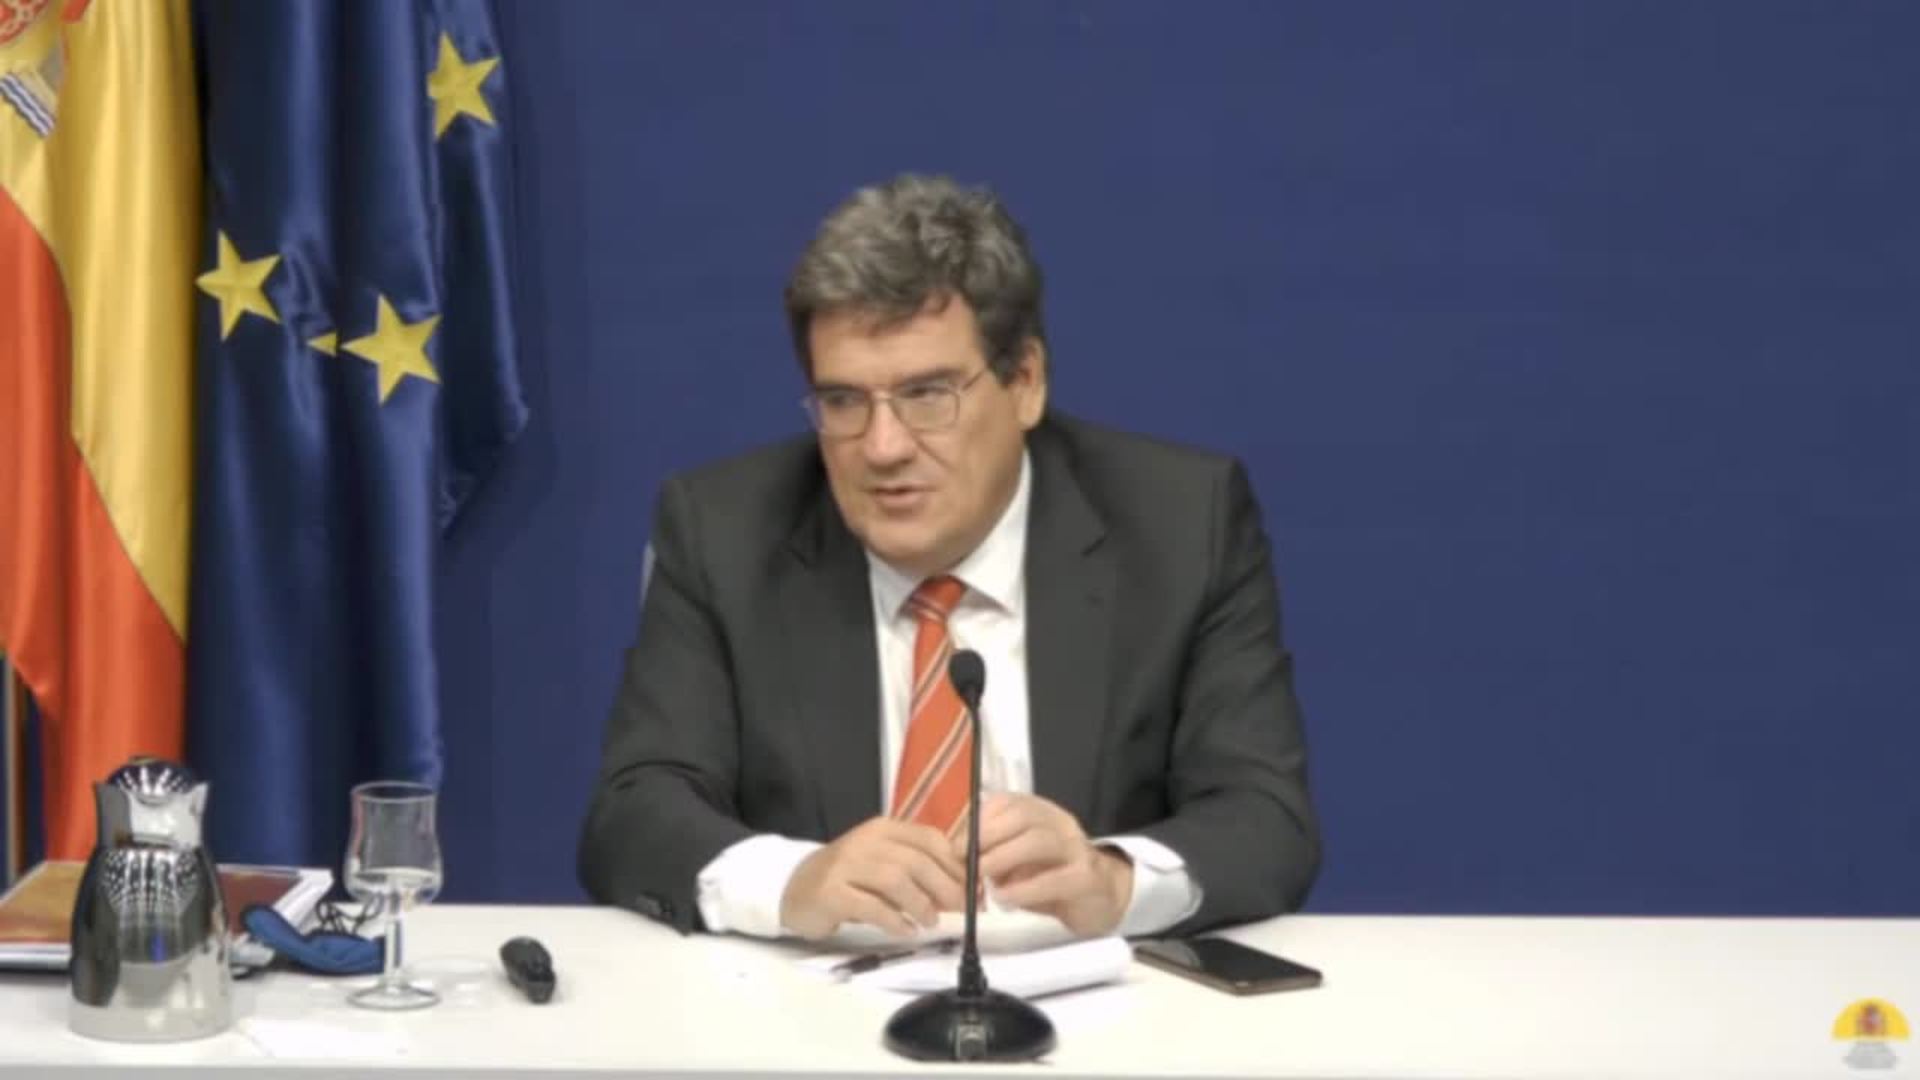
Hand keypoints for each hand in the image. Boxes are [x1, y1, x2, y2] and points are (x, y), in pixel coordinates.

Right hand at [780, 816, 966, 940]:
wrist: (795, 887)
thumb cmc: (849, 877)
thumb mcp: (884, 863)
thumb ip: (918, 869)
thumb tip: (963, 889)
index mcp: (884, 829)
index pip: (929, 839)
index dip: (956, 864)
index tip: (972, 888)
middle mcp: (865, 842)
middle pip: (916, 861)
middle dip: (944, 887)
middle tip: (959, 909)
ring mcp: (846, 866)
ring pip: (895, 880)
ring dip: (920, 904)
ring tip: (930, 922)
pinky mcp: (831, 893)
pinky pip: (870, 906)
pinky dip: (894, 920)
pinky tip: (905, 930)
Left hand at [969, 793, 1132, 936]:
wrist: (1104, 898)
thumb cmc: (1053, 877)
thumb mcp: (1020, 860)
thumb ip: (993, 852)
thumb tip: (957, 855)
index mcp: (1041, 813)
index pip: (1007, 802)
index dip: (978, 822)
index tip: (957, 847)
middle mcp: (1060, 824)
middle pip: (1022, 816)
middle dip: (987, 837)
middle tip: (967, 863)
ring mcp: (1076, 849)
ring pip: (1038, 841)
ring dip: (1002, 858)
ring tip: (982, 878)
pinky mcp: (1086, 879)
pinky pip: (1055, 879)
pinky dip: (1024, 889)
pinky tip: (1005, 899)